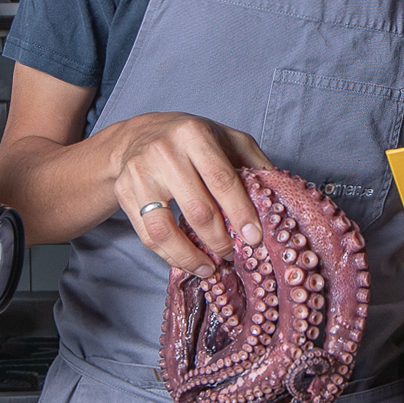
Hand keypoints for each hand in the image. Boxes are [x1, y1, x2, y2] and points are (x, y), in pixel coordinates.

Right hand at [106, 112, 272, 275]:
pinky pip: (147, 235)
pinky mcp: (125, 194)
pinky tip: (188, 262)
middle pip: (197, 209)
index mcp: (194, 135)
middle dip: (220, 240)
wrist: (136, 136)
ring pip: (164, 228)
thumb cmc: (190, 139)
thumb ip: (252, 161)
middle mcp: (164, 152)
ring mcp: (140, 174)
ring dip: (190, 256)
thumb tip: (278, 193)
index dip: (240, 212)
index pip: (221, 179)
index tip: (254, 238)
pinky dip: (169, 255)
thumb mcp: (226, 137)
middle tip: (234, 254)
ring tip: (210, 267)